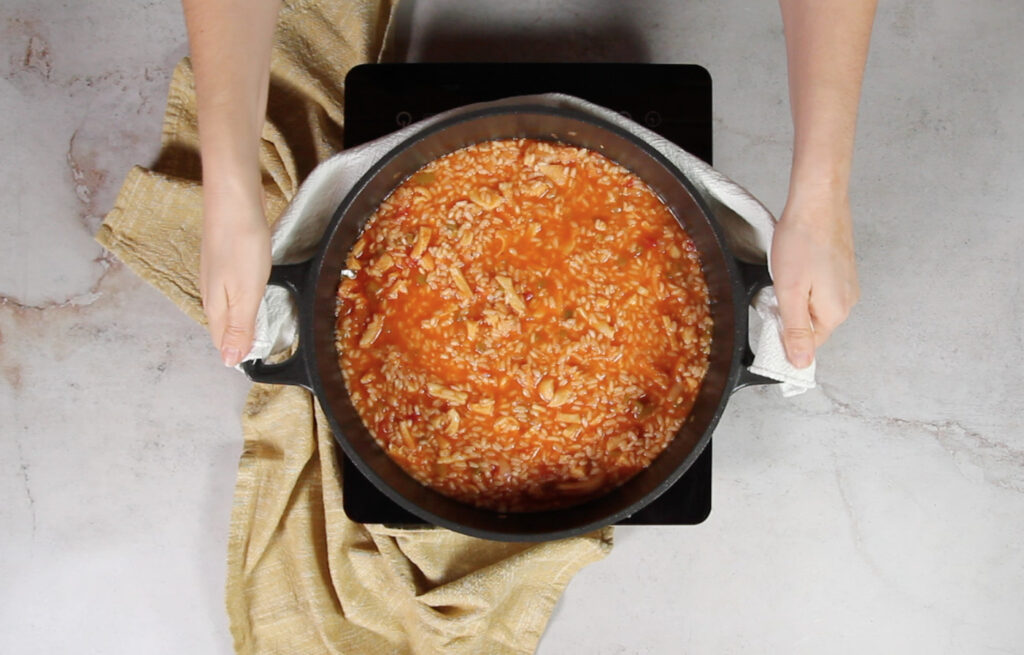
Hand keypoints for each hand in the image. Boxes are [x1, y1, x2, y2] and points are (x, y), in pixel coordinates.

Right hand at [199, 186, 270, 366]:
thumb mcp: (245, 293)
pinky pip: (232, 287)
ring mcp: (216, 273)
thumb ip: (239, 327)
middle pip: (222, 325)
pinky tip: (254, 293)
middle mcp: (210, 291)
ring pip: (227, 306)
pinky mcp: (225, 258)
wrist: (234, 201)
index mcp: (215, 305)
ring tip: (260, 327)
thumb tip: (228, 360)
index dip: (237, 353)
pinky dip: (244, 296)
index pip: (221, 340)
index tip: (256, 361)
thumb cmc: (241, 245)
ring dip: (241, 318)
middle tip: (261, 347)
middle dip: (238, 339)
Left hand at [770, 188, 858, 367]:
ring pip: (814, 305)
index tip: (772, 315)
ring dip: (796, 296)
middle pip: (812, 324)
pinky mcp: (842, 269)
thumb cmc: (801, 241)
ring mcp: (847, 284)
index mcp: (835, 312)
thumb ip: (795, 330)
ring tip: (788, 273)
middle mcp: (847, 301)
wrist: (817, 201)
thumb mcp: (790, 292)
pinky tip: (796, 265)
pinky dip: (804, 282)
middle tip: (776, 289)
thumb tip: (801, 363)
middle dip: (790, 313)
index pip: (808, 343)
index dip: (786, 335)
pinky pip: (819, 288)